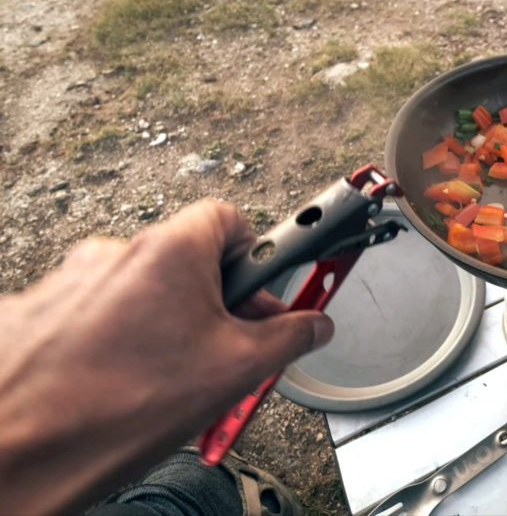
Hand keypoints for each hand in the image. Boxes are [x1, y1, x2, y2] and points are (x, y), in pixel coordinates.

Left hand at [0, 200, 333, 513]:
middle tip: (225, 349)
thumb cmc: (119, 408)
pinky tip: (121, 384)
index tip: (270, 286)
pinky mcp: (36, 312)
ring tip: (168, 379)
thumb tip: (313, 325)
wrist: (20, 452)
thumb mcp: (237, 370)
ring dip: (164, 325)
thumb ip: (289, 337)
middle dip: (213, 303)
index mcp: (171, 251)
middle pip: (186, 262)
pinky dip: (113, 342)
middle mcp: (116, 253)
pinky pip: (92, 316)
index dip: (256, 254)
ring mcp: (70, 281)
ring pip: (140, 293)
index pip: (230, 220)